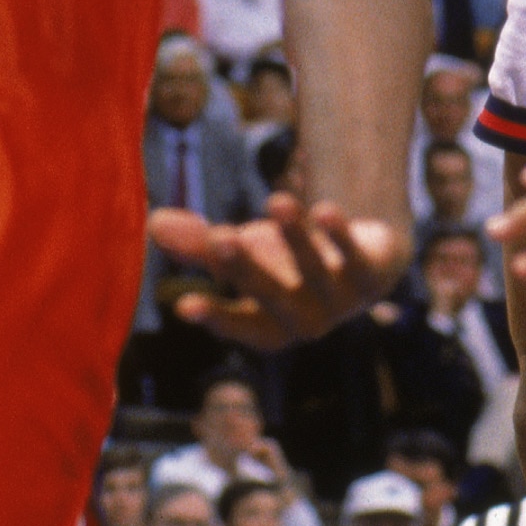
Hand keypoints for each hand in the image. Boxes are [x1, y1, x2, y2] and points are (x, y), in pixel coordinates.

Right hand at [153, 192, 409, 345]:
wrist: (366, 260)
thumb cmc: (290, 264)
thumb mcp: (246, 253)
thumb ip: (202, 244)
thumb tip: (154, 222)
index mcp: (269, 325)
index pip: (238, 325)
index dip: (215, 316)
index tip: (184, 304)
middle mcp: (304, 320)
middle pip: (272, 296)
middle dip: (246, 268)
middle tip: (219, 237)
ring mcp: (341, 302)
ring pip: (315, 272)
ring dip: (297, 238)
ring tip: (277, 200)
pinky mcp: (371, 277)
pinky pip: (356, 259)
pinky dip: (342, 236)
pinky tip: (325, 209)